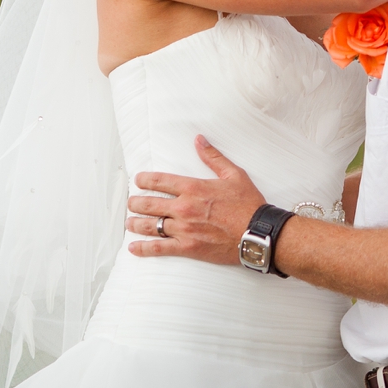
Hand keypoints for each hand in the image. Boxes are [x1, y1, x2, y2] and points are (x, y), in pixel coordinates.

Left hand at [126, 136, 265, 265]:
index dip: (144, 180)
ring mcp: (184, 229)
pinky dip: (144, 248)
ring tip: (129, 222)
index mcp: (193, 188)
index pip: (160, 181)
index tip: (138, 180)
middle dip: (136, 202)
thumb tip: (199, 139)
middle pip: (149, 203)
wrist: (257, 233)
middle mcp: (184, 208)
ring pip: (150, 225)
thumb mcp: (234, 174)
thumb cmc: (248, 204)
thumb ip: (213, 157)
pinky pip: (160, 248)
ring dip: (135, 223)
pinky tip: (134, 248)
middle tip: (131, 202)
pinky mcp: (188, 247)